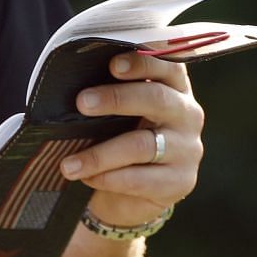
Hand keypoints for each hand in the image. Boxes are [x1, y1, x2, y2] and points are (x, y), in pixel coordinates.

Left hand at [59, 51, 203, 229]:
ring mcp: (187, 149)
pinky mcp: (180, 181)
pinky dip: (108, 178)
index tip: (113, 64)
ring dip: (100, 154)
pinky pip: (140, 179)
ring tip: (68, 163)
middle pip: (157, 99)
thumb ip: (112, 93)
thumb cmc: (122, 138)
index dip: (143, 62)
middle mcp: (187, 114)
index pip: (168, 65)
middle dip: (116, 98)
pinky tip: (86, 178)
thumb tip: (76, 85)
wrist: (132, 195)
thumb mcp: (120, 112)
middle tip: (82, 102)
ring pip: (142, 145)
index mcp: (175, 87)